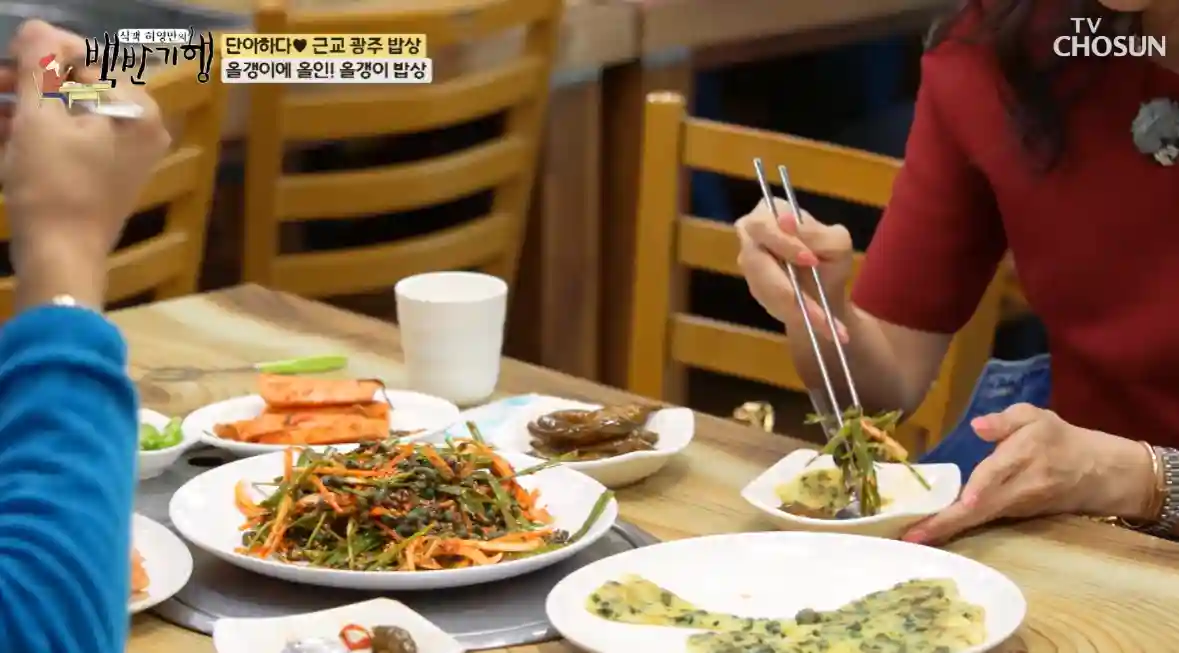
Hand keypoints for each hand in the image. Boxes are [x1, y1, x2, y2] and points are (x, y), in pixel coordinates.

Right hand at [1, 20, 169, 307]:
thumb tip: (42, 30)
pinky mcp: (105, 178)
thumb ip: (41, 68)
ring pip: (71, 117)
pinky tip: (6, 131)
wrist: (61, 258)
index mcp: (137, 111)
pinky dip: (39, 135)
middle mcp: (142, 131)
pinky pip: (71, 143)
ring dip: (29, 108)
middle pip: (80, 89)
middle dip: (33, 84)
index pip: (90, 60)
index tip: (11, 63)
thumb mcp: (39, 119)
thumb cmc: (53, 184)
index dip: (44, 55)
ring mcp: (126, 157)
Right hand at [735, 198, 853, 340]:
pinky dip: (794, 315)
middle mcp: (750, 237)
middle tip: (820, 311)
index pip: (764, 227)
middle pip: (756, 261)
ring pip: (763, 288)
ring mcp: (748, 263)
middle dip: (789, 288)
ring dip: (796, 308)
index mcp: (769, 213)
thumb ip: (816, 233)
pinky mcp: (753, 288)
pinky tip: (818, 324)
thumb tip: (786, 221)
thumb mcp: (837, 243)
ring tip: (827, 325)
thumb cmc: (831, 260)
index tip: (812, 261)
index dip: (784, 245)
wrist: (826, 293)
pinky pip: (768, 303)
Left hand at [902, 403, 1155, 544]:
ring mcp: (1016, 507)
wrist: (1094, 473)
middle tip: (913, 536)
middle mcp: (1019, 487)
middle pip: (981, 508)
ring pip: (979, 519)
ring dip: (946, 529)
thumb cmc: (1058, 439)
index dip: (982, 487)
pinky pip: (981, 521)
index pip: (998, 473)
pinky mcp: (1013, 516)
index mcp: (1024, 456)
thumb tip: (977, 425)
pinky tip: (930, 532)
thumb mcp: (1036, 418)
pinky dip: (956, 527)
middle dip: (948, 523)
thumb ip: (1005, 420)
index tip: (966, 500)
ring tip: (912, 537)